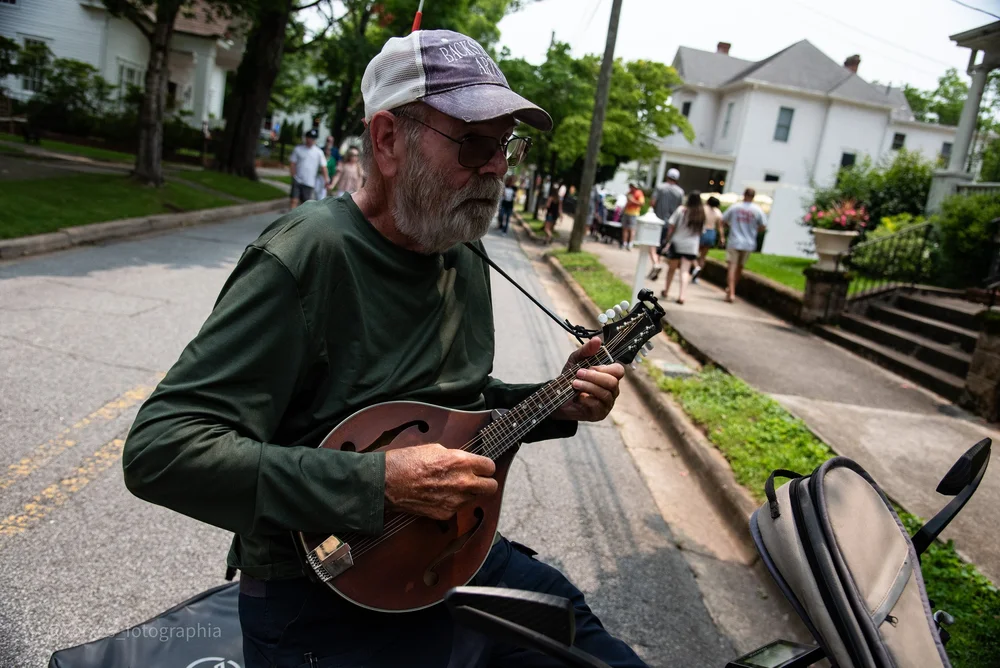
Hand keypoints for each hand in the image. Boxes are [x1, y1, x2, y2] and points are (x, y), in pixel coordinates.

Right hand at [383, 444, 497, 520]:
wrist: (388, 483)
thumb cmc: (408, 461)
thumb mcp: (435, 449)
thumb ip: (456, 456)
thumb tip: (464, 461)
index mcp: (461, 462)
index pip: (490, 466)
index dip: (485, 466)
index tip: (481, 467)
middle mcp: (463, 483)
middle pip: (491, 487)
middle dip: (486, 482)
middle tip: (476, 479)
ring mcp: (455, 501)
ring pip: (474, 498)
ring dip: (468, 493)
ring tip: (450, 485)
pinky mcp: (446, 514)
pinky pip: (457, 508)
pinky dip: (452, 502)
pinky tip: (439, 495)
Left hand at [552, 337, 623, 422]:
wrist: (556, 397)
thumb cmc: (569, 378)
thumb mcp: (575, 361)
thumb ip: (586, 350)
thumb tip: (597, 340)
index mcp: (609, 376)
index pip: (619, 371)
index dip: (606, 368)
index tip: (591, 366)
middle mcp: (611, 390)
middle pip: (613, 382)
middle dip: (594, 377)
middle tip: (578, 373)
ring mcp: (607, 403)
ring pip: (605, 393)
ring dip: (588, 386)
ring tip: (574, 383)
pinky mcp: (599, 414)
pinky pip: (597, 405)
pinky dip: (586, 398)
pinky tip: (578, 396)